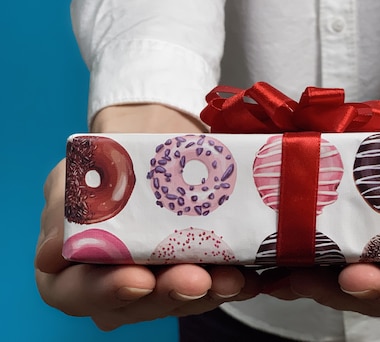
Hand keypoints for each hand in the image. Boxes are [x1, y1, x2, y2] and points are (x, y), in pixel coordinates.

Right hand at [34, 104, 260, 329]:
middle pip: (139, 304)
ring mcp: (157, 285)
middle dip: (171, 293)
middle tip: (198, 279)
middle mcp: (113, 289)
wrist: (148, 151)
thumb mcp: (72, 181)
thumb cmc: (102, 170)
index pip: (80, 293)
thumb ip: (63, 214)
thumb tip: (52, 254)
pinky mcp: (194, 274)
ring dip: (209, 291)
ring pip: (182, 299)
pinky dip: (233, 281)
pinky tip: (251, 275)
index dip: (108, 291)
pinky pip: (213, 285)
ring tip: (232, 278)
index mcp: (70, 272)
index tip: (138, 279)